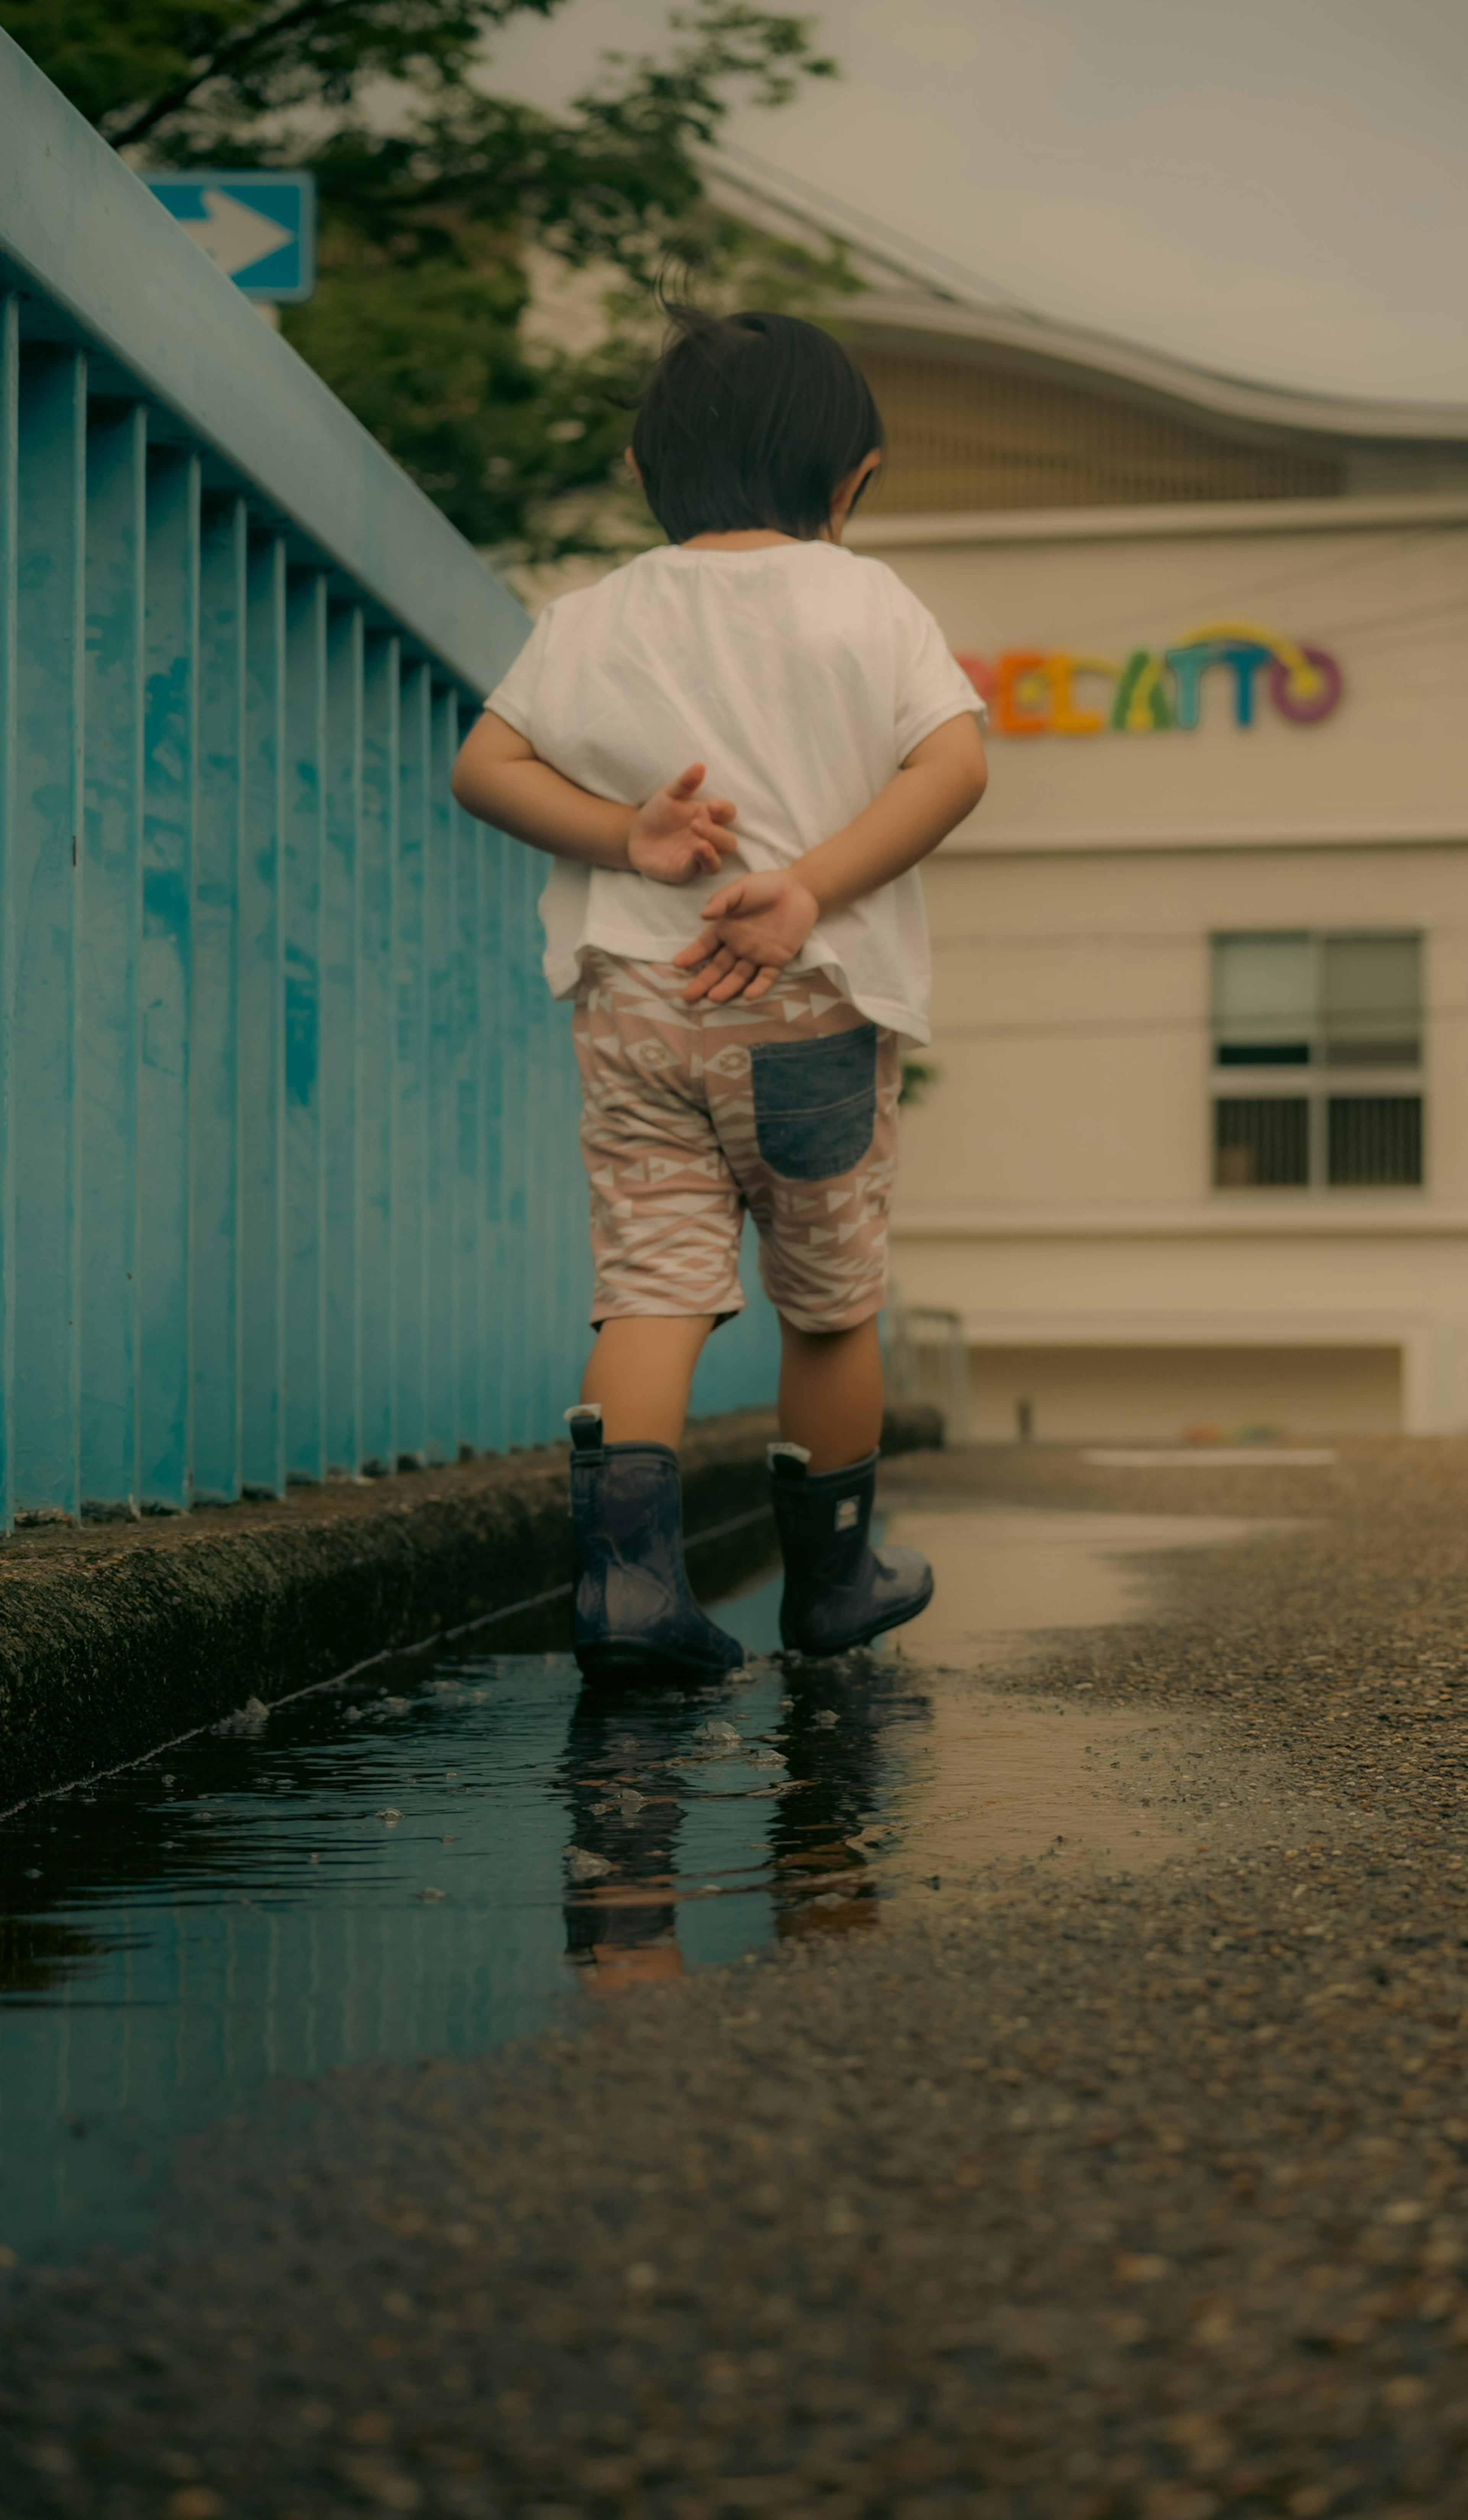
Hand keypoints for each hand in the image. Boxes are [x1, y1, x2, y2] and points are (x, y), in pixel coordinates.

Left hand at [626, 762, 738, 886]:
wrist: (634, 835)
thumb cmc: (657, 814)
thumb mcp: (668, 794)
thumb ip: (684, 783)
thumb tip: (700, 765)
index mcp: (708, 817)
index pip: (728, 813)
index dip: (725, 810)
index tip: (711, 805)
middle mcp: (708, 838)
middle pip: (728, 841)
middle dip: (716, 833)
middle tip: (695, 824)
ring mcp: (699, 856)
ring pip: (719, 859)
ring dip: (714, 850)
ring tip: (700, 842)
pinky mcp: (686, 870)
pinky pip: (702, 869)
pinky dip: (703, 861)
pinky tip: (696, 851)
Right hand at [672, 867, 819, 1003]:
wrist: (799, 889)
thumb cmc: (765, 886)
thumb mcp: (739, 889)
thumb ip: (722, 901)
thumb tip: (703, 915)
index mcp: (726, 929)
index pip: (705, 946)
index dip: (692, 955)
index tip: (678, 964)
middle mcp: (738, 946)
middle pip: (718, 968)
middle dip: (704, 982)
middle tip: (689, 996)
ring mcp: (757, 955)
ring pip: (739, 976)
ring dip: (727, 987)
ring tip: (714, 998)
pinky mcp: (777, 960)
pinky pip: (766, 977)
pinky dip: (758, 986)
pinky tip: (748, 995)